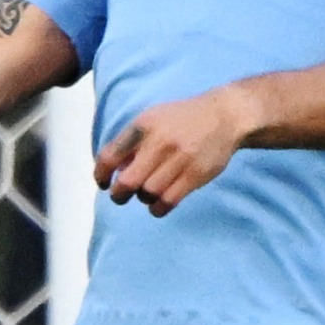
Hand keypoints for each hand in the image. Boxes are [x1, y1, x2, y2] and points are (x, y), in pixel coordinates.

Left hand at [92, 89, 244, 217]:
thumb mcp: (153, 118)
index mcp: (143, 126)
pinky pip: (168, 201)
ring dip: (142, 199)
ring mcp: (179, 159)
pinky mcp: (195, 175)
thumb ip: (133, 140)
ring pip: (148, 193)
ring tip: (146, 194)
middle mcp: (159, 142)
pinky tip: (157, 204)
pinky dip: (157, 208)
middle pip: (127, 182)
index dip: (101, 174)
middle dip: (119, 194)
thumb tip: (114, 171)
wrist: (223, 116)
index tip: (103, 183)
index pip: (110, 155)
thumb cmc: (182, 119)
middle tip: (121, 196)